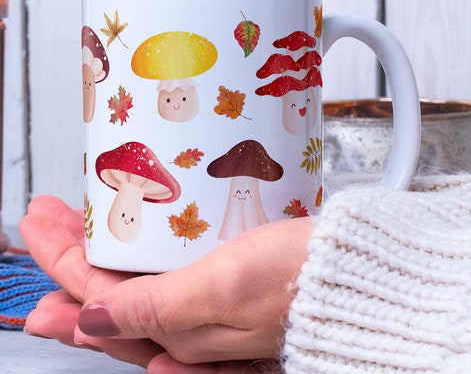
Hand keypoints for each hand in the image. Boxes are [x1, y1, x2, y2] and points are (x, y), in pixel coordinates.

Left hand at [20, 195, 312, 370]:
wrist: (354, 275)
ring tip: (77, 224)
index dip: (58, 261)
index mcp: (175, 332)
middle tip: (45, 218)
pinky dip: (141, 261)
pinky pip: (166, 279)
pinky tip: (134, 251)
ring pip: (133, 284)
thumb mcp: (221, 291)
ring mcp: (204, 308)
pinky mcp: (224, 287)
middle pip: (106, 292)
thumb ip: (153, 309)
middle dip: (68, 254)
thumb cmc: (299, 281)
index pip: (94, 299)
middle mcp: (184, 327)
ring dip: (100, 253)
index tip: (36, 225)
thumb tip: (83, 321)